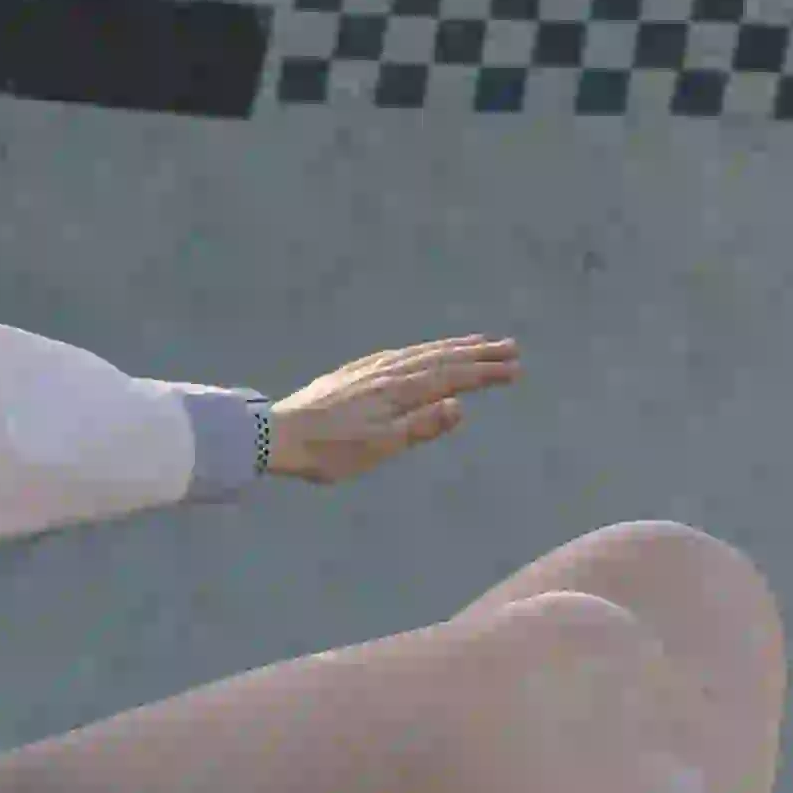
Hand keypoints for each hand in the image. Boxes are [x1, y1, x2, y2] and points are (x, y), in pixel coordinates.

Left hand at [261, 335, 517, 485]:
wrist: (277, 434)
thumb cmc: (329, 451)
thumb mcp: (379, 447)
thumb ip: (421, 426)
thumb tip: (460, 406)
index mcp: (400, 392)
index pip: (452, 377)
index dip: (485, 373)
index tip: (515, 369)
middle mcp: (389, 372)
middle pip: (442, 358)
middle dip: (479, 354)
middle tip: (512, 347)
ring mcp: (371, 367)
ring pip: (422, 351)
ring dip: (454, 346)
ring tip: (480, 342)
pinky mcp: (356, 370)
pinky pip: (402, 352)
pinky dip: (424, 348)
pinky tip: (426, 350)